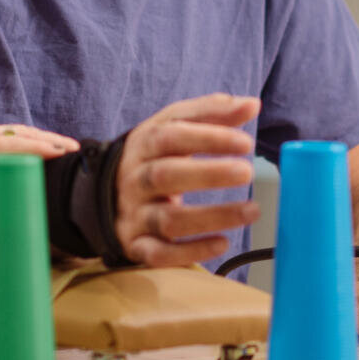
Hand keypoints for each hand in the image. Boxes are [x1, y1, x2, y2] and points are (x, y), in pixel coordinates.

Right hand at [0, 118, 76, 249]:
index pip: (14, 145)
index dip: (37, 149)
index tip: (59, 159)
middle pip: (25, 138)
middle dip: (51, 145)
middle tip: (76, 153)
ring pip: (24, 139)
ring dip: (51, 144)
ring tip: (74, 150)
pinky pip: (11, 146)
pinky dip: (35, 149)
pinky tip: (54, 151)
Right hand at [115, 93, 262, 265]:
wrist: (106, 193)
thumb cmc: (153, 155)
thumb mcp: (173, 126)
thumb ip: (211, 113)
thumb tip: (252, 104)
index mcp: (144, 144)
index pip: (172, 136)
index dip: (209, 138)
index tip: (246, 143)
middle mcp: (136, 179)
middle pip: (166, 175)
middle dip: (208, 174)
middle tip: (247, 172)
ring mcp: (133, 214)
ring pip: (169, 219)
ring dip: (212, 217)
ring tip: (252, 211)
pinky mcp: (135, 245)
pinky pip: (160, 254)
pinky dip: (190, 252)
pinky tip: (222, 244)